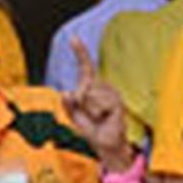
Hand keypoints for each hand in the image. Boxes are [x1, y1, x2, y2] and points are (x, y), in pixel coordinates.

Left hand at [59, 39, 128, 164]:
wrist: (106, 145)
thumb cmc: (91, 129)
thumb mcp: (74, 116)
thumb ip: (68, 105)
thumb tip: (66, 92)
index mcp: (92, 87)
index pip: (85, 67)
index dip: (80, 52)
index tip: (73, 38)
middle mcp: (103, 86)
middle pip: (82, 86)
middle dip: (78, 104)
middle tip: (89, 116)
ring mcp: (111, 93)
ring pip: (88, 95)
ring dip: (88, 111)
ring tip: (98, 118)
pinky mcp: (117, 101)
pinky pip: (98, 104)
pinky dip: (96, 114)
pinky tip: (105, 118)